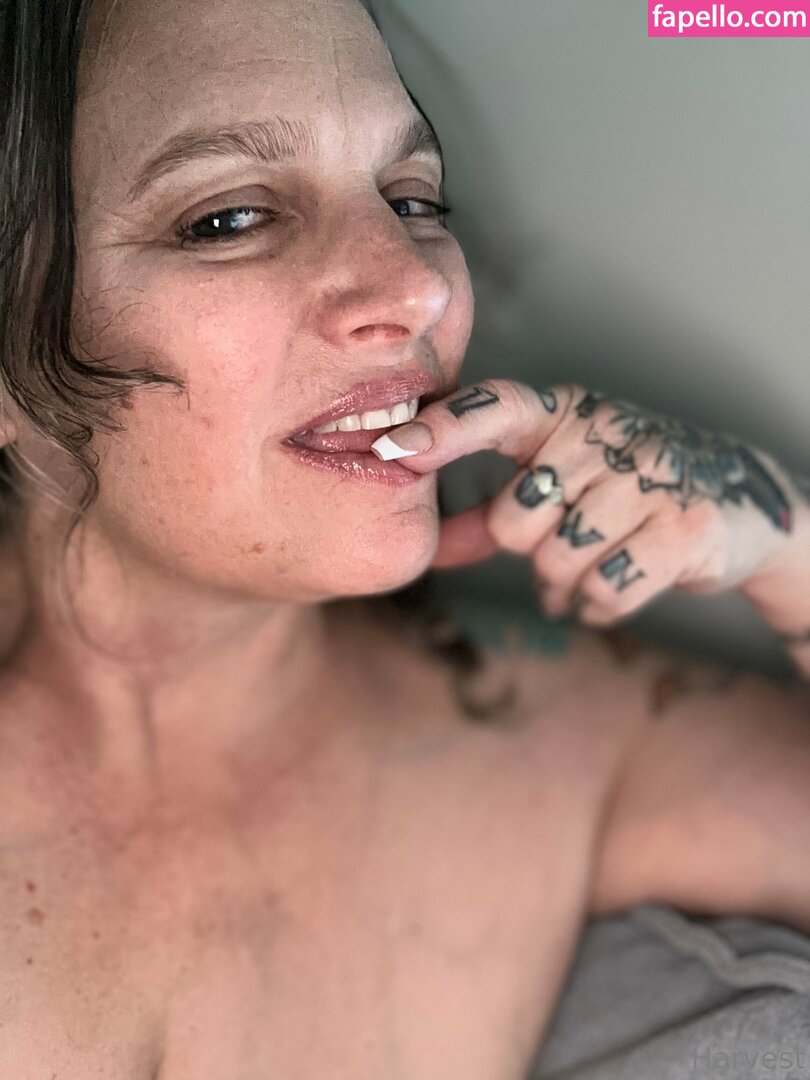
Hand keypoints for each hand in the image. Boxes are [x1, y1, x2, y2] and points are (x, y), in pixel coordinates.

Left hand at [371, 381, 797, 624]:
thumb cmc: (625, 492)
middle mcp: (604, 432)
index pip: (495, 407)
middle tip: (560, 543)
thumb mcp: (562, 483)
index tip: (393, 450)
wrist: (738, 503)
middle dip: (529, 548)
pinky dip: (600, 605)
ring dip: (565, 583)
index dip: (444, 429)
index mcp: (563, 412)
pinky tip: (612, 591)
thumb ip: (492, 511)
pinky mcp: (686, 525)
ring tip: (589, 569)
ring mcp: (650, 475)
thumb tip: (425, 544)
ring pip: (559, 558)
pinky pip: (606, 588)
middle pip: (516, 517)